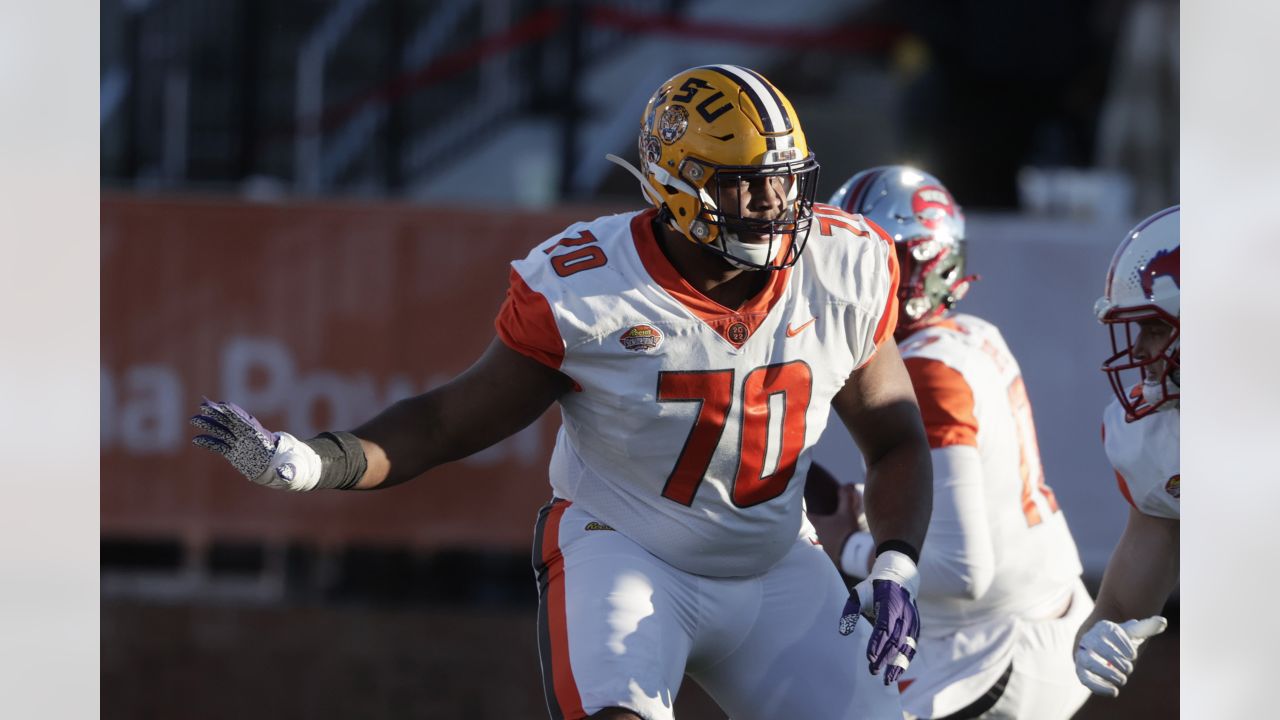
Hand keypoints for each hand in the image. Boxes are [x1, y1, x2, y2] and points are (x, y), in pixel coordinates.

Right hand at [189, 399, 320, 490]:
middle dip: (218, 413)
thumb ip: (287, 471)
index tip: (223, 405)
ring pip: (223, 431)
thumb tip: (284, 474)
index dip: (235, 414)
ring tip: (194, 419)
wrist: (285, 471)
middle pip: (232, 422)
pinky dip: (209, 442)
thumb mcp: (291, 470)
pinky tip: (196, 439)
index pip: (247, 423)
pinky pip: (220, 446)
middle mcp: (249, 438)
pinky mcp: (235, 453)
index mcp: (262, 438)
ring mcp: (241, 444)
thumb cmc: (291, 467)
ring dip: (210, 424)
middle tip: (204, 404)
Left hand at [808, 484, 864, 568]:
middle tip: (832, 517)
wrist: (852, 555)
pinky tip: (845, 543)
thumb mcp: (847, 512)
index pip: (809, 515)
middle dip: (824, 522)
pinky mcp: (833, 556)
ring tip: (841, 530)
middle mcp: (819, 535)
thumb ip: (845, 497)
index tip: (811, 507)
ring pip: (826, 537)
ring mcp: (825, 547)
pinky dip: (837, 544)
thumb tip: (848, 484)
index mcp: (819, 523)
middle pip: (818, 526)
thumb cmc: (845, 530)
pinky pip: (834, 547)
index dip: (809, 510)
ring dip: (831, 534)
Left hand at [838, 550, 920, 683]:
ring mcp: (913, 621)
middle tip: (873, 671)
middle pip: (895, 639)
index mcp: (890, 602)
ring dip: (897, 664)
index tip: (869, 657)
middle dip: (885, 657)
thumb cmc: (874, 588)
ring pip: (906, 646)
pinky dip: (904, 661)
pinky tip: (896, 673)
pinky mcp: (916, 628)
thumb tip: (843, 632)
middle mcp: (905, 613)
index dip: (877, 643)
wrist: (899, 578)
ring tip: (887, 680)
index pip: (884, 626)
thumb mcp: (858, 594)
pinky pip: (912, 648)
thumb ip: (850, 612)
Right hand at [1074, 616, 1167, 696]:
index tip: (1133, 655)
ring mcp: (1083, 655)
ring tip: (1122, 679)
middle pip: (1097, 645)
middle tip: (1129, 668)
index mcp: (1103, 627)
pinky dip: (1098, 687)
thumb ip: (1146, 627)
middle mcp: (1089, 639)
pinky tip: (1114, 692)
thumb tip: (1162, 621)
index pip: (1110, 631)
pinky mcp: (1082, 671)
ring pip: (1088, 661)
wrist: (1104, 650)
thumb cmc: (1121, 641)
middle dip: (1114, 658)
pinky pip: (1085, 678)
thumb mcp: (1134, 633)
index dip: (1122, 644)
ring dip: (1106, 672)